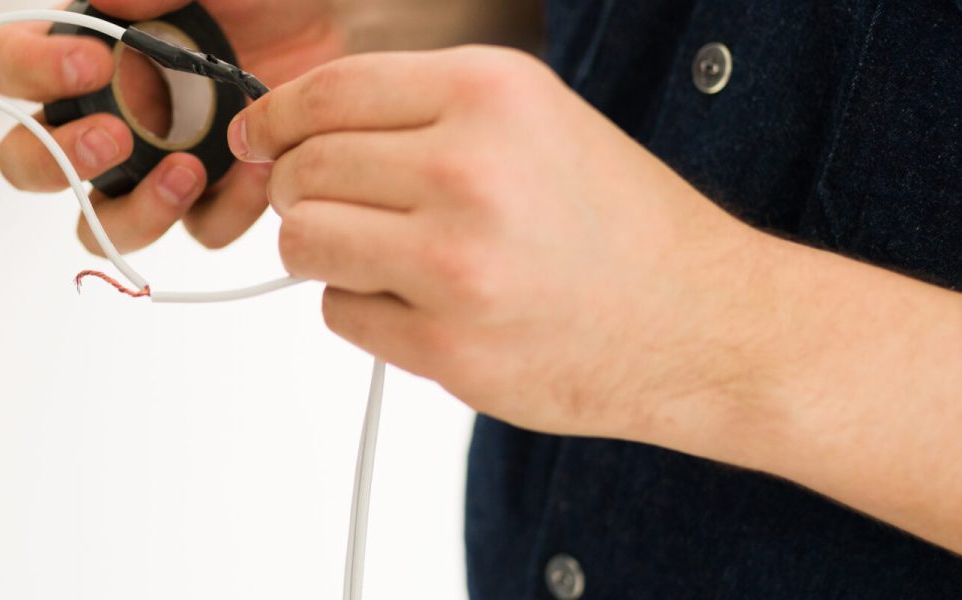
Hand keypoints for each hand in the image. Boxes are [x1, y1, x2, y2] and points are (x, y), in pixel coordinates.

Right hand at [0, 0, 342, 254]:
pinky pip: (200, 230)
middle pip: (29, 163)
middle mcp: (105, 111)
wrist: (345, 20)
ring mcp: (153, 161)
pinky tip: (257, 171)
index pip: (8, 66)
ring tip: (187, 171)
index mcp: (84, 49)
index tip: (90, 60)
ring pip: (101, 223)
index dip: (30, 71)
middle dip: (55, 161)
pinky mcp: (212, 195)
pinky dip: (225, 211)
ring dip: (132, 212)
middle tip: (111, 136)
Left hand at [234, 46, 774, 440]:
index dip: (276, 118)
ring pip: (305, 241)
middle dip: (301, 190)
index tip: (258, 137)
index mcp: (490, 94)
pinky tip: (426, 304)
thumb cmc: (617, 223)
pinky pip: (341, 313)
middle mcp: (468, 169)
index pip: (326, 93)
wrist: (703, 324)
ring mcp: (455, 264)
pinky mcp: (448, 347)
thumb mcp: (535, 121)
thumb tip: (295, 129)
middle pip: (304, 169)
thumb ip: (421, 114)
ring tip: (382, 257)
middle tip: (337, 207)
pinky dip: (363, 310)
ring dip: (323, 251)